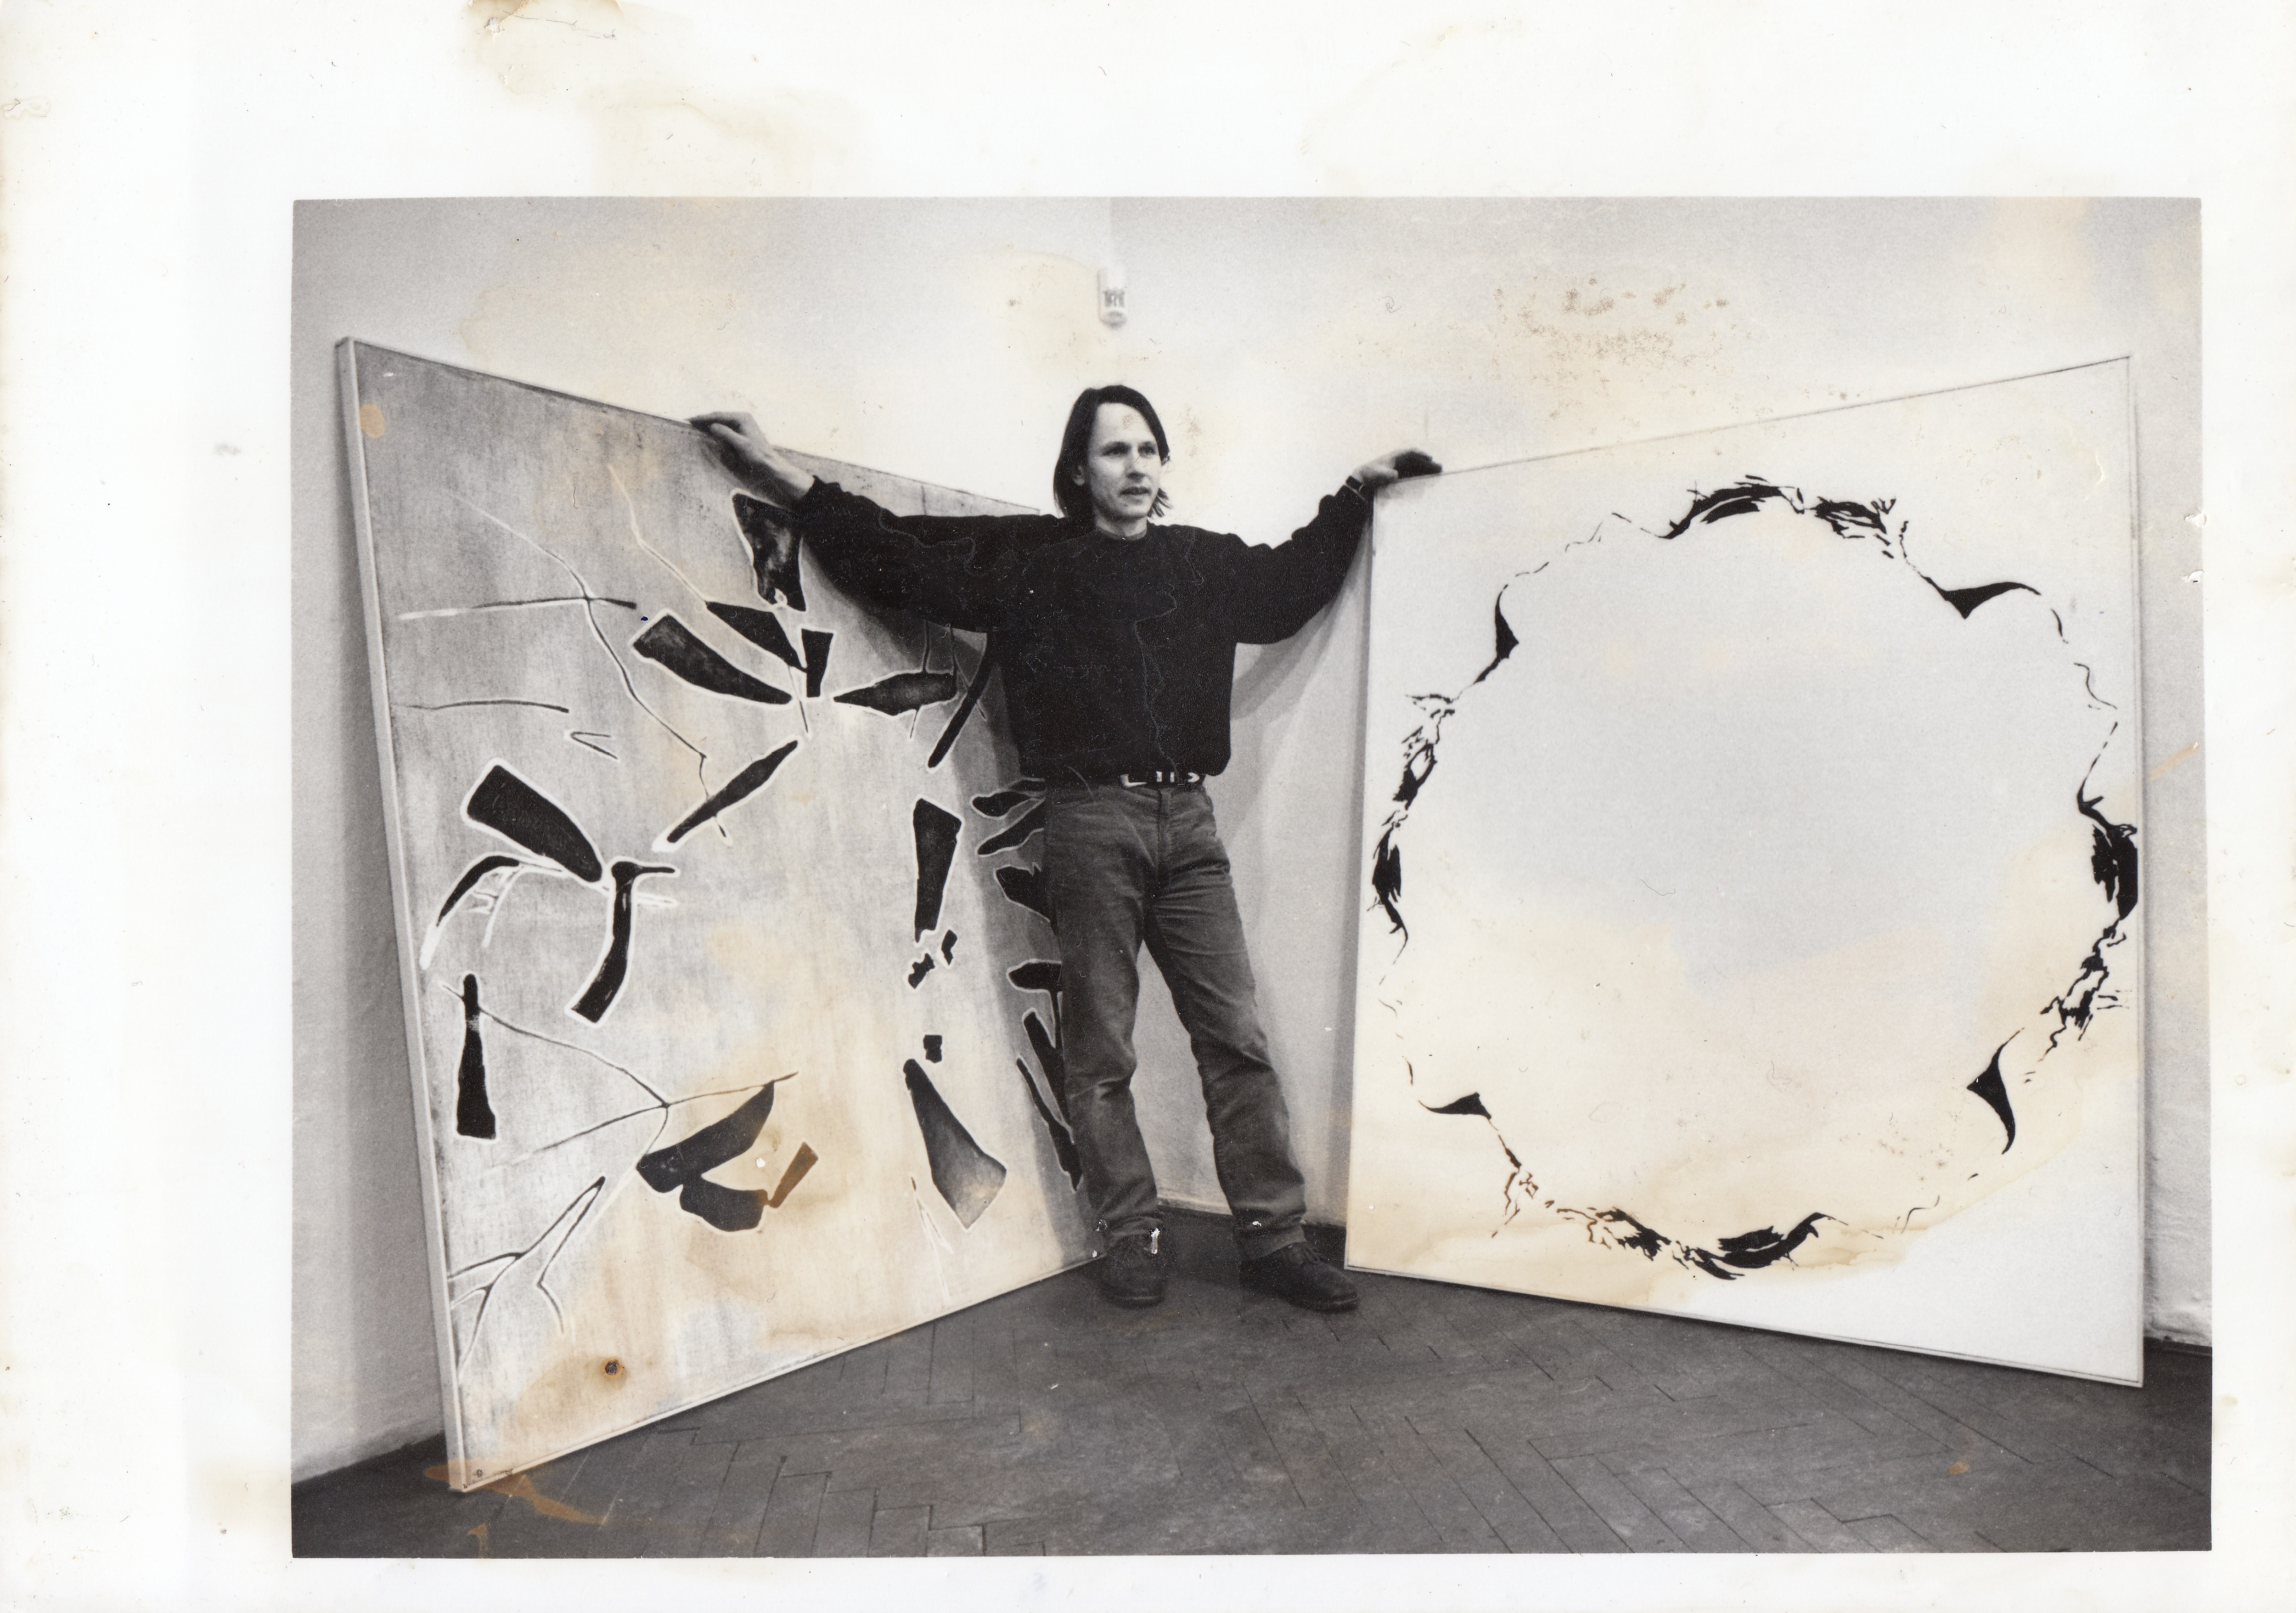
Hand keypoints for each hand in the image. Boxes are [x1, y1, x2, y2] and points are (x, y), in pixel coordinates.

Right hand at [689, 410, 815, 502]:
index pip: (718, 415)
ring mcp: (743, 423)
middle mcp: (743, 417)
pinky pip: (725, 426)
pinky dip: (716, 428)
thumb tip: (712, 426)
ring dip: (709, 423)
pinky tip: (708, 430)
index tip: (690, 419)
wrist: (770, 464)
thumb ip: (726, 434)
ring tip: (695, 424)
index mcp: (742, 417)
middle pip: (719, 416)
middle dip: (704, 419)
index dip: (703, 417)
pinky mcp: (742, 430)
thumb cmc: (757, 455)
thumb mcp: (740, 445)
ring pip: (721, 421)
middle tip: (689, 421)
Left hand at [1348, 448, 1442, 492]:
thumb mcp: (1379, 474)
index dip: (1421, 455)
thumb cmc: (1371, 474)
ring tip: (1437, 472)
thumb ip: (1387, 474)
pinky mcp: (1400, 474)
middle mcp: (1400, 460)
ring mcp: (1400, 467)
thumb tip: (1395, 475)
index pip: (1412, 452)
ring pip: (1417, 466)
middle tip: (1440, 468)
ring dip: (1426, 469)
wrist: (1363, 479)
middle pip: (1417, 460)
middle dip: (1428, 463)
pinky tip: (1426, 479)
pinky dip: (1420, 474)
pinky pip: (1413, 472)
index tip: (1430, 458)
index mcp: (1396, 456)